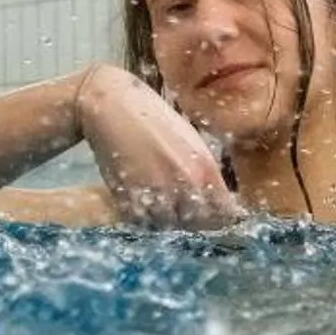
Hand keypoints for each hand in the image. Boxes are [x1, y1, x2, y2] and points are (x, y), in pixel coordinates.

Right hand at [78, 68, 240, 229]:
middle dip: (197, 222)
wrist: (110, 106)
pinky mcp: (128, 201)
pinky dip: (146, 219)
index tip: (216, 214)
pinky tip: (144, 201)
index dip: (222, 217)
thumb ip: (205, 172)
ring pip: (171, 228)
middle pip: (200, 225)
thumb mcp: (191, 141)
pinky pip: (144, 224)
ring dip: (170, 221)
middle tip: (187, 210)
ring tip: (164, 204)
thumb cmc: (154, 117)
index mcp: (205, 168)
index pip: (226, 214)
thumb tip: (218, 199)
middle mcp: (183, 185)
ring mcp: (156, 196)